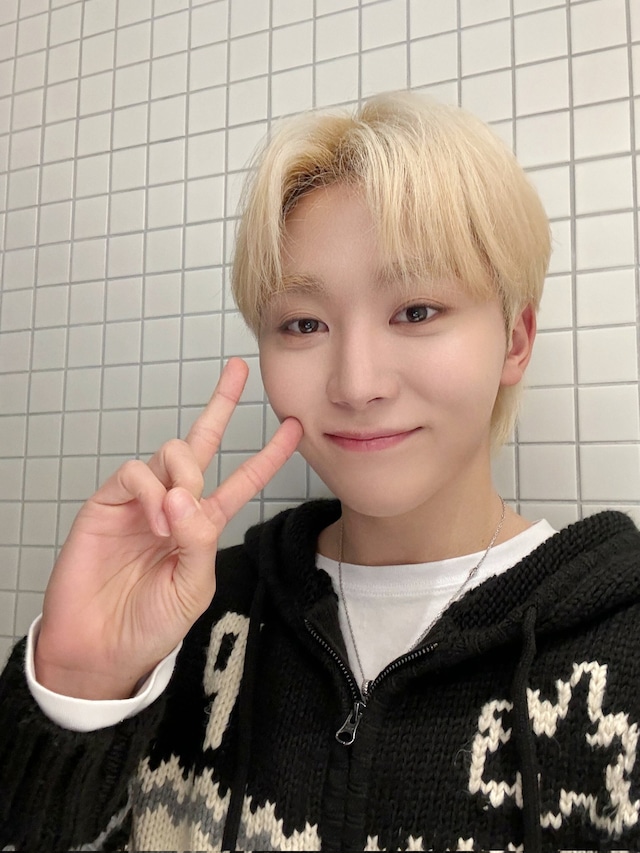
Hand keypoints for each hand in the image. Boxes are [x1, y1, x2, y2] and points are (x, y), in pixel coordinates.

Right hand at [35, 358, 302, 699]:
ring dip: (183, 477)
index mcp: (204, 524)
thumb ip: (199, 540)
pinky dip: (150, 490)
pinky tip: (155, 519)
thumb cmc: (150, 624)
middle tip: (238, 371)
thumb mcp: (192, 588)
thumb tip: (185, 494)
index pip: (242, 481)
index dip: (268, 455)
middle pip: (202, 443)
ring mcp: (142, 500)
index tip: (294, 427)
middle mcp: (175, 504)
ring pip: (171, 452)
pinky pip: (135, 471)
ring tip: (173, 520)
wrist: (99, 648)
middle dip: (220, 405)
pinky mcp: (109, 502)